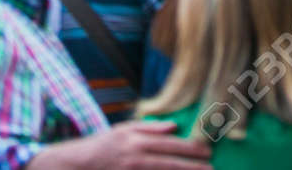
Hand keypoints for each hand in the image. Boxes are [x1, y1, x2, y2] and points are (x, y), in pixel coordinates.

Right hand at [31, 120, 211, 167]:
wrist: (80, 164)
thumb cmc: (104, 144)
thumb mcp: (124, 129)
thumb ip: (150, 127)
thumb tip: (173, 126)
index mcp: (137, 140)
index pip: (170, 144)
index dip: (190, 148)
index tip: (208, 151)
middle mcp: (137, 157)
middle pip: (171, 163)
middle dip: (193, 167)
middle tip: (211, 169)